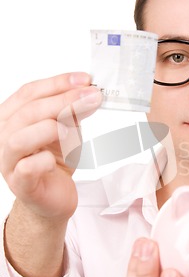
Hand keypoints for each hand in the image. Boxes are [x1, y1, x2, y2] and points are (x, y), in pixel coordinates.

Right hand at [0, 72, 101, 220]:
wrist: (54, 197)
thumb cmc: (55, 160)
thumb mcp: (66, 130)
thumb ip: (72, 112)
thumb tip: (89, 93)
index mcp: (12, 118)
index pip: (29, 92)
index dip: (57, 83)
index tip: (85, 79)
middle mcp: (3, 137)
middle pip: (28, 111)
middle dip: (63, 101)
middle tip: (92, 97)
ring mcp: (8, 161)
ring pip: (19, 138)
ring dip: (51, 129)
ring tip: (72, 131)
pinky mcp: (20, 184)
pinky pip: (26, 168)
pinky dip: (43, 160)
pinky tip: (56, 159)